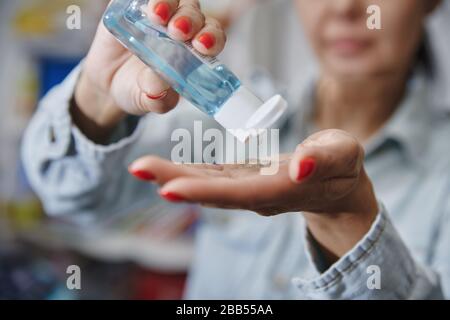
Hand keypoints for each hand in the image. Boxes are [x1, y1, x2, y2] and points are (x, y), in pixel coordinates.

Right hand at [72, 0, 225, 140]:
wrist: (108, 82)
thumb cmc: (139, 90)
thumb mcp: (150, 102)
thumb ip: (158, 100)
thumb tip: (158, 87)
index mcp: (194, 51)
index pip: (212, 37)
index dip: (212, 38)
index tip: (202, 45)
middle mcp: (181, 28)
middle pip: (194, 14)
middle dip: (190, 20)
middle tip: (178, 31)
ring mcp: (159, 14)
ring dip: (169, 3)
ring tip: (158, 16)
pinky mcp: (134, 5)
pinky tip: (144, 5)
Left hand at [128, 129, 378, 260]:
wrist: (335, 185)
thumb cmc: (342, 166)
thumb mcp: (344, 155)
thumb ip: (325, 159)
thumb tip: (300, 165)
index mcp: (282, 188)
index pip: (239, 193)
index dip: (205, 191)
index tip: (169, 189)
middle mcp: (258, 194)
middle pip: (213, 191)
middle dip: (176, 182)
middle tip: (138, 170)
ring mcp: (248, 188)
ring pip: (208, 184)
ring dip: (173, 176)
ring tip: (141, 168)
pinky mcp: (242, 179)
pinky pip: (212, 176)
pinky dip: (187, 171)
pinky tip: (163, 167)